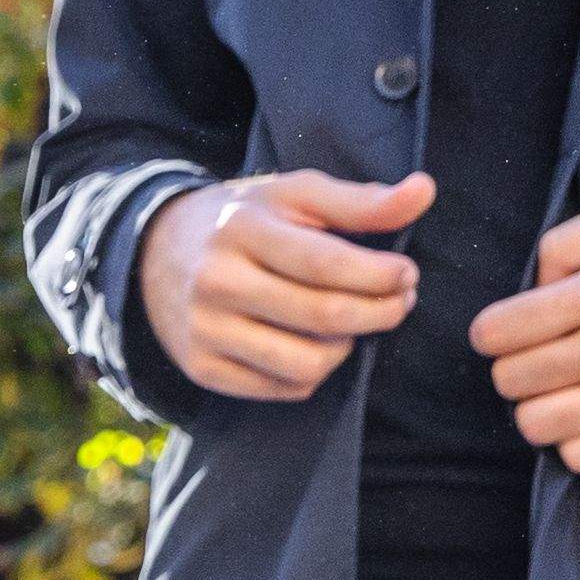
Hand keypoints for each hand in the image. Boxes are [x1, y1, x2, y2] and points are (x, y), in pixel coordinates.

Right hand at [135, 169, 430, 399]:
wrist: (153, 252)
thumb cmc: (243, 221)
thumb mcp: (294, 196)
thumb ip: (362, 201)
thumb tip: (425, 190)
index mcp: (241, 229)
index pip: (327, 265)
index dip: (382, 276)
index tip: (405, 273)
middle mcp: (216, 280)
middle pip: (326, 318)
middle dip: (381, 313)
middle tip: (398, 301)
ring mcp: (205, 328)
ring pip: (309, 364)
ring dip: (346, 347)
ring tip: (348, 324)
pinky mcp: (201, 366)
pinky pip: (284, 388)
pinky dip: (312, 372)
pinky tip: (310, 343)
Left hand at [475, 193, 579, 473]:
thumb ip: (566, 240)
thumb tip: (534, 287)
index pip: (497, 333)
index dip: (493, 331)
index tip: (510, 329)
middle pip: (510, 380)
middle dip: (514, 366)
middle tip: (540, 356)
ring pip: (536, 424)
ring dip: (538, 406)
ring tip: (561, 388)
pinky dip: (574, 440)